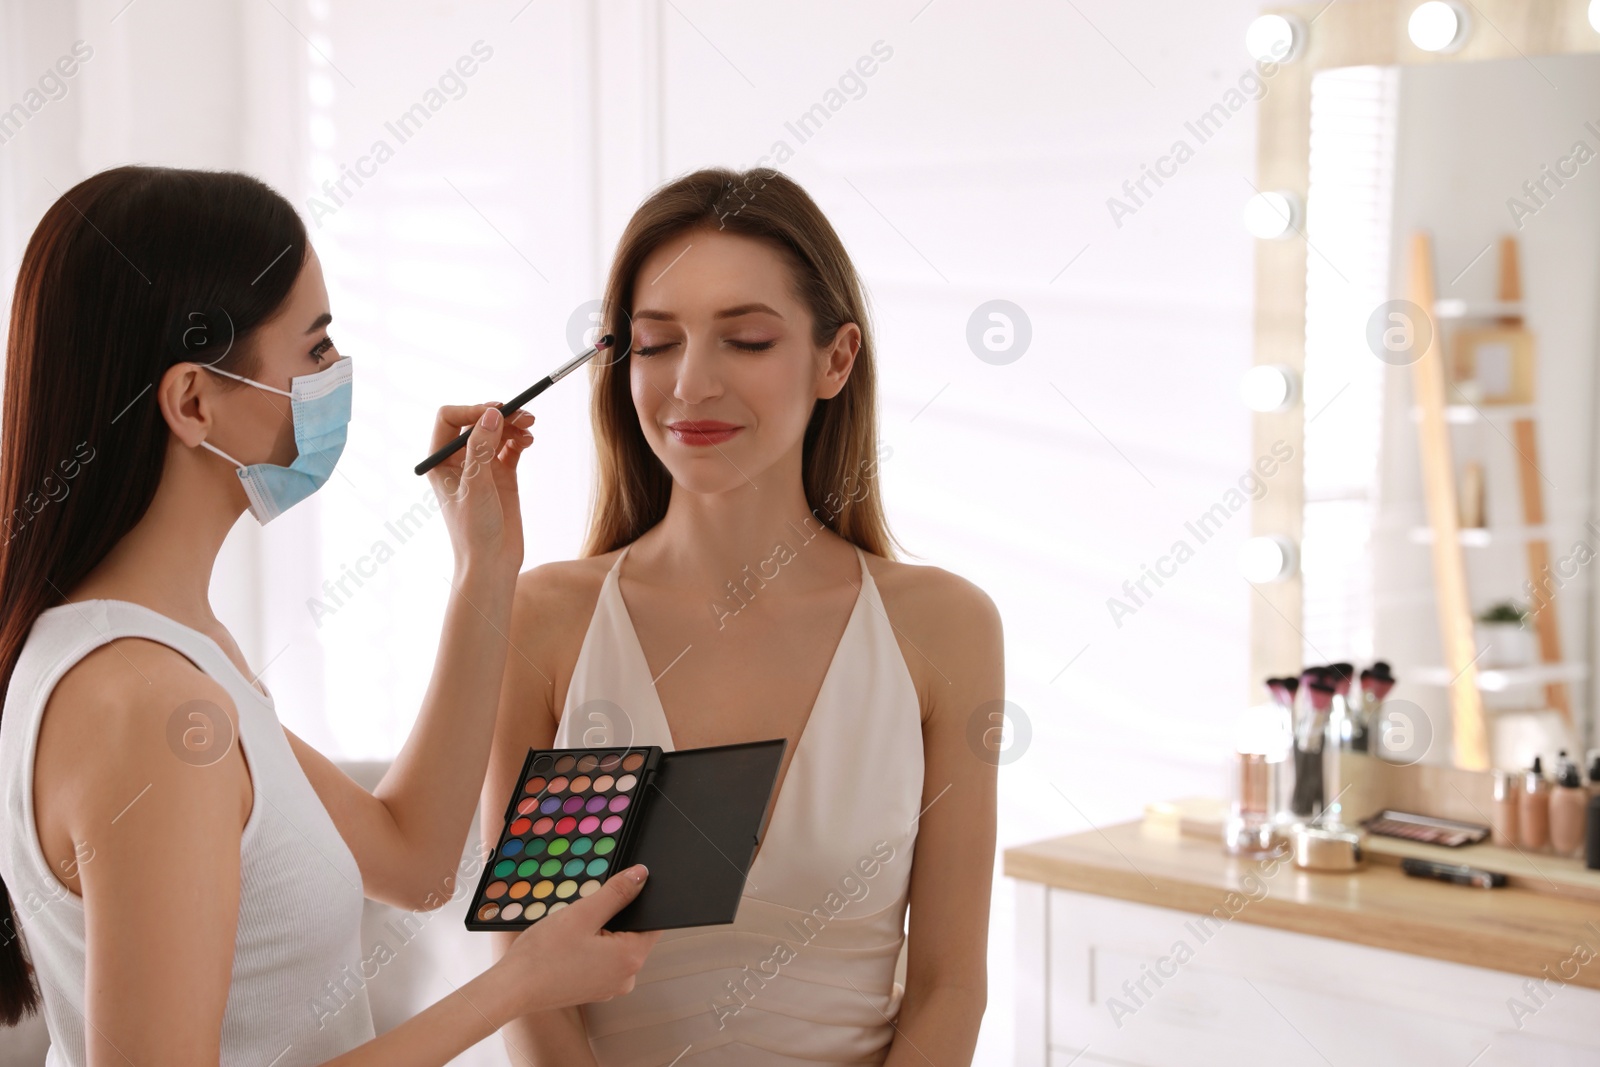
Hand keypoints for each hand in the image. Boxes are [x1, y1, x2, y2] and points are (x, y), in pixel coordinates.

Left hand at [425, 403, 533, 580]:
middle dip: (499, 415)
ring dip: (513, 426)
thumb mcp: (476, 486)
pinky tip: (529, 441)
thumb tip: (492, 413)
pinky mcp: (502, 477)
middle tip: (523, 416)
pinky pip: (510, 448)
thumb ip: (481, 448)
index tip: (496, 413)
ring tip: (530, 427)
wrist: (492, 564)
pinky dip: (520, 440)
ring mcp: (482, 469)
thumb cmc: (473, 531)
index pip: (449, 419)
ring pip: (497, 433)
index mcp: (440, 462)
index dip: (472, 410)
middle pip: (477, 423)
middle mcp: (459, 461)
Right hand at [494, 864, 661, 1014]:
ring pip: (615, 946)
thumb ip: (616, 893)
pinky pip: (602, 961)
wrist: (512, 989)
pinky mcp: (594, 990)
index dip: (639, 902)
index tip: (618, 894)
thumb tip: (640, 876)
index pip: (652, 923)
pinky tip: (568, 946)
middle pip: (632, 933)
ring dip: (599, 932)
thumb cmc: (543, 956)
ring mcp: (610, 987)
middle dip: (613, 917)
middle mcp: (627, 978)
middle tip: (585, 914)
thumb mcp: (583, 914)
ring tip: (572, 932)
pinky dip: (590, 948)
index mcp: (631, 959)